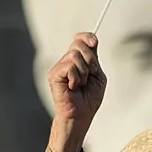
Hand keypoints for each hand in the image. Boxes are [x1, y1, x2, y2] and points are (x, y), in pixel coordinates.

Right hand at [47, 32, 106, 151]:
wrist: (81, 114)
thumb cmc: (89, 98)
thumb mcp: (97, 74)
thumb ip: (94, 57)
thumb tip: (93, 40)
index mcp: (77, 60)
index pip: (80, 39)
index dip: (87, 37)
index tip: (94, 42)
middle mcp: (66, 61)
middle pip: (78, 44)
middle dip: (90, 59)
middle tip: (90, 74)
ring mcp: (59, 67)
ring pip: (75, 55)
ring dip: (84, 72)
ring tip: (81, 84)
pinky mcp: (54, 74)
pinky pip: (70, 66)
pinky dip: (77, 78)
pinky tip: (73, 88)